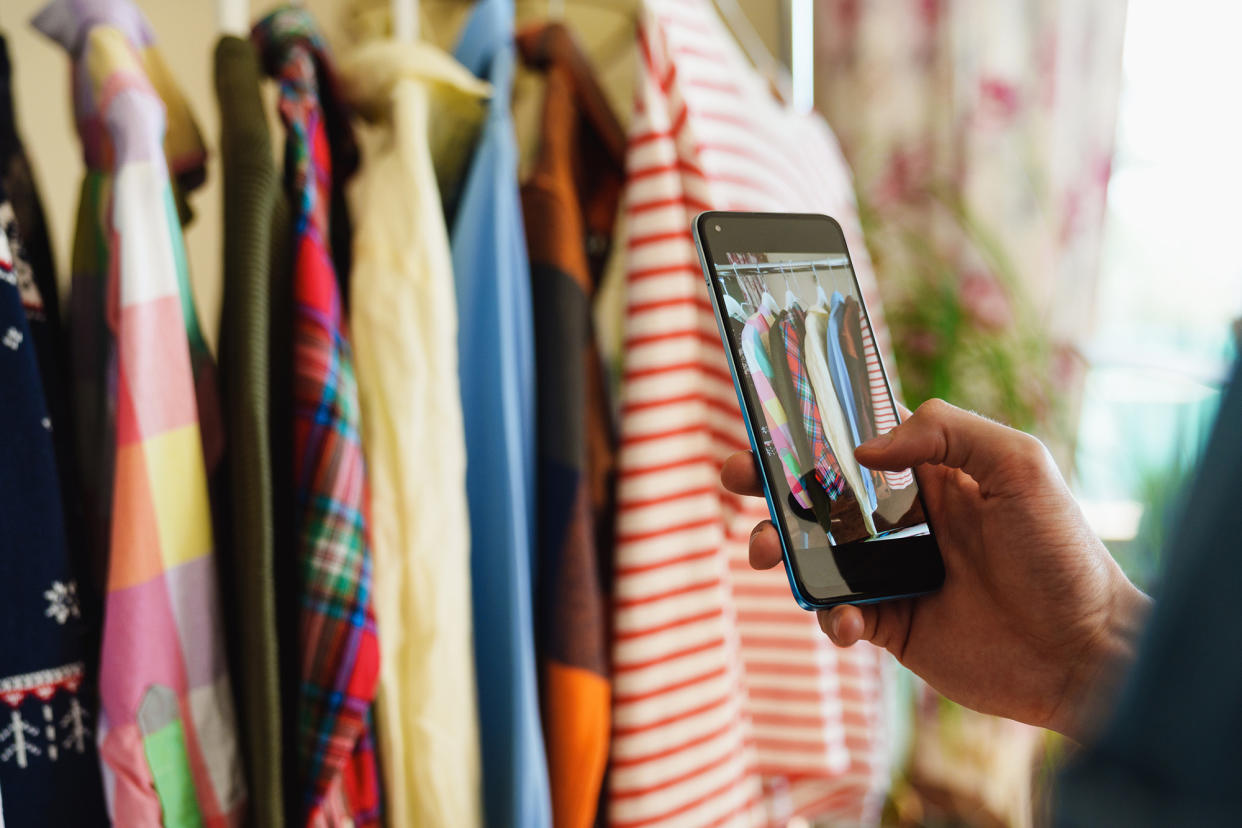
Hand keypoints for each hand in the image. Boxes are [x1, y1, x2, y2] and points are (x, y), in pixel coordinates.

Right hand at [722, 399, 1150, 739]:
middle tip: (736, 476)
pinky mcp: (891, 625)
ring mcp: (893, 574)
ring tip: (766, 551)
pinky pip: (838, 615)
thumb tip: (860, 450)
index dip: (808, 430)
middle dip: (771, 484)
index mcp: (930, 473)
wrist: (1085, 653)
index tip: (765, 421)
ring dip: (781, 549)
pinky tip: (848, 620)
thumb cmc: (1062, 552)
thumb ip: (945, 431)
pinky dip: (829, 615)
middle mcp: (904, 520)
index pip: (855, 441)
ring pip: (815, 554)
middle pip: (819, 495)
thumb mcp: (1019, 464)